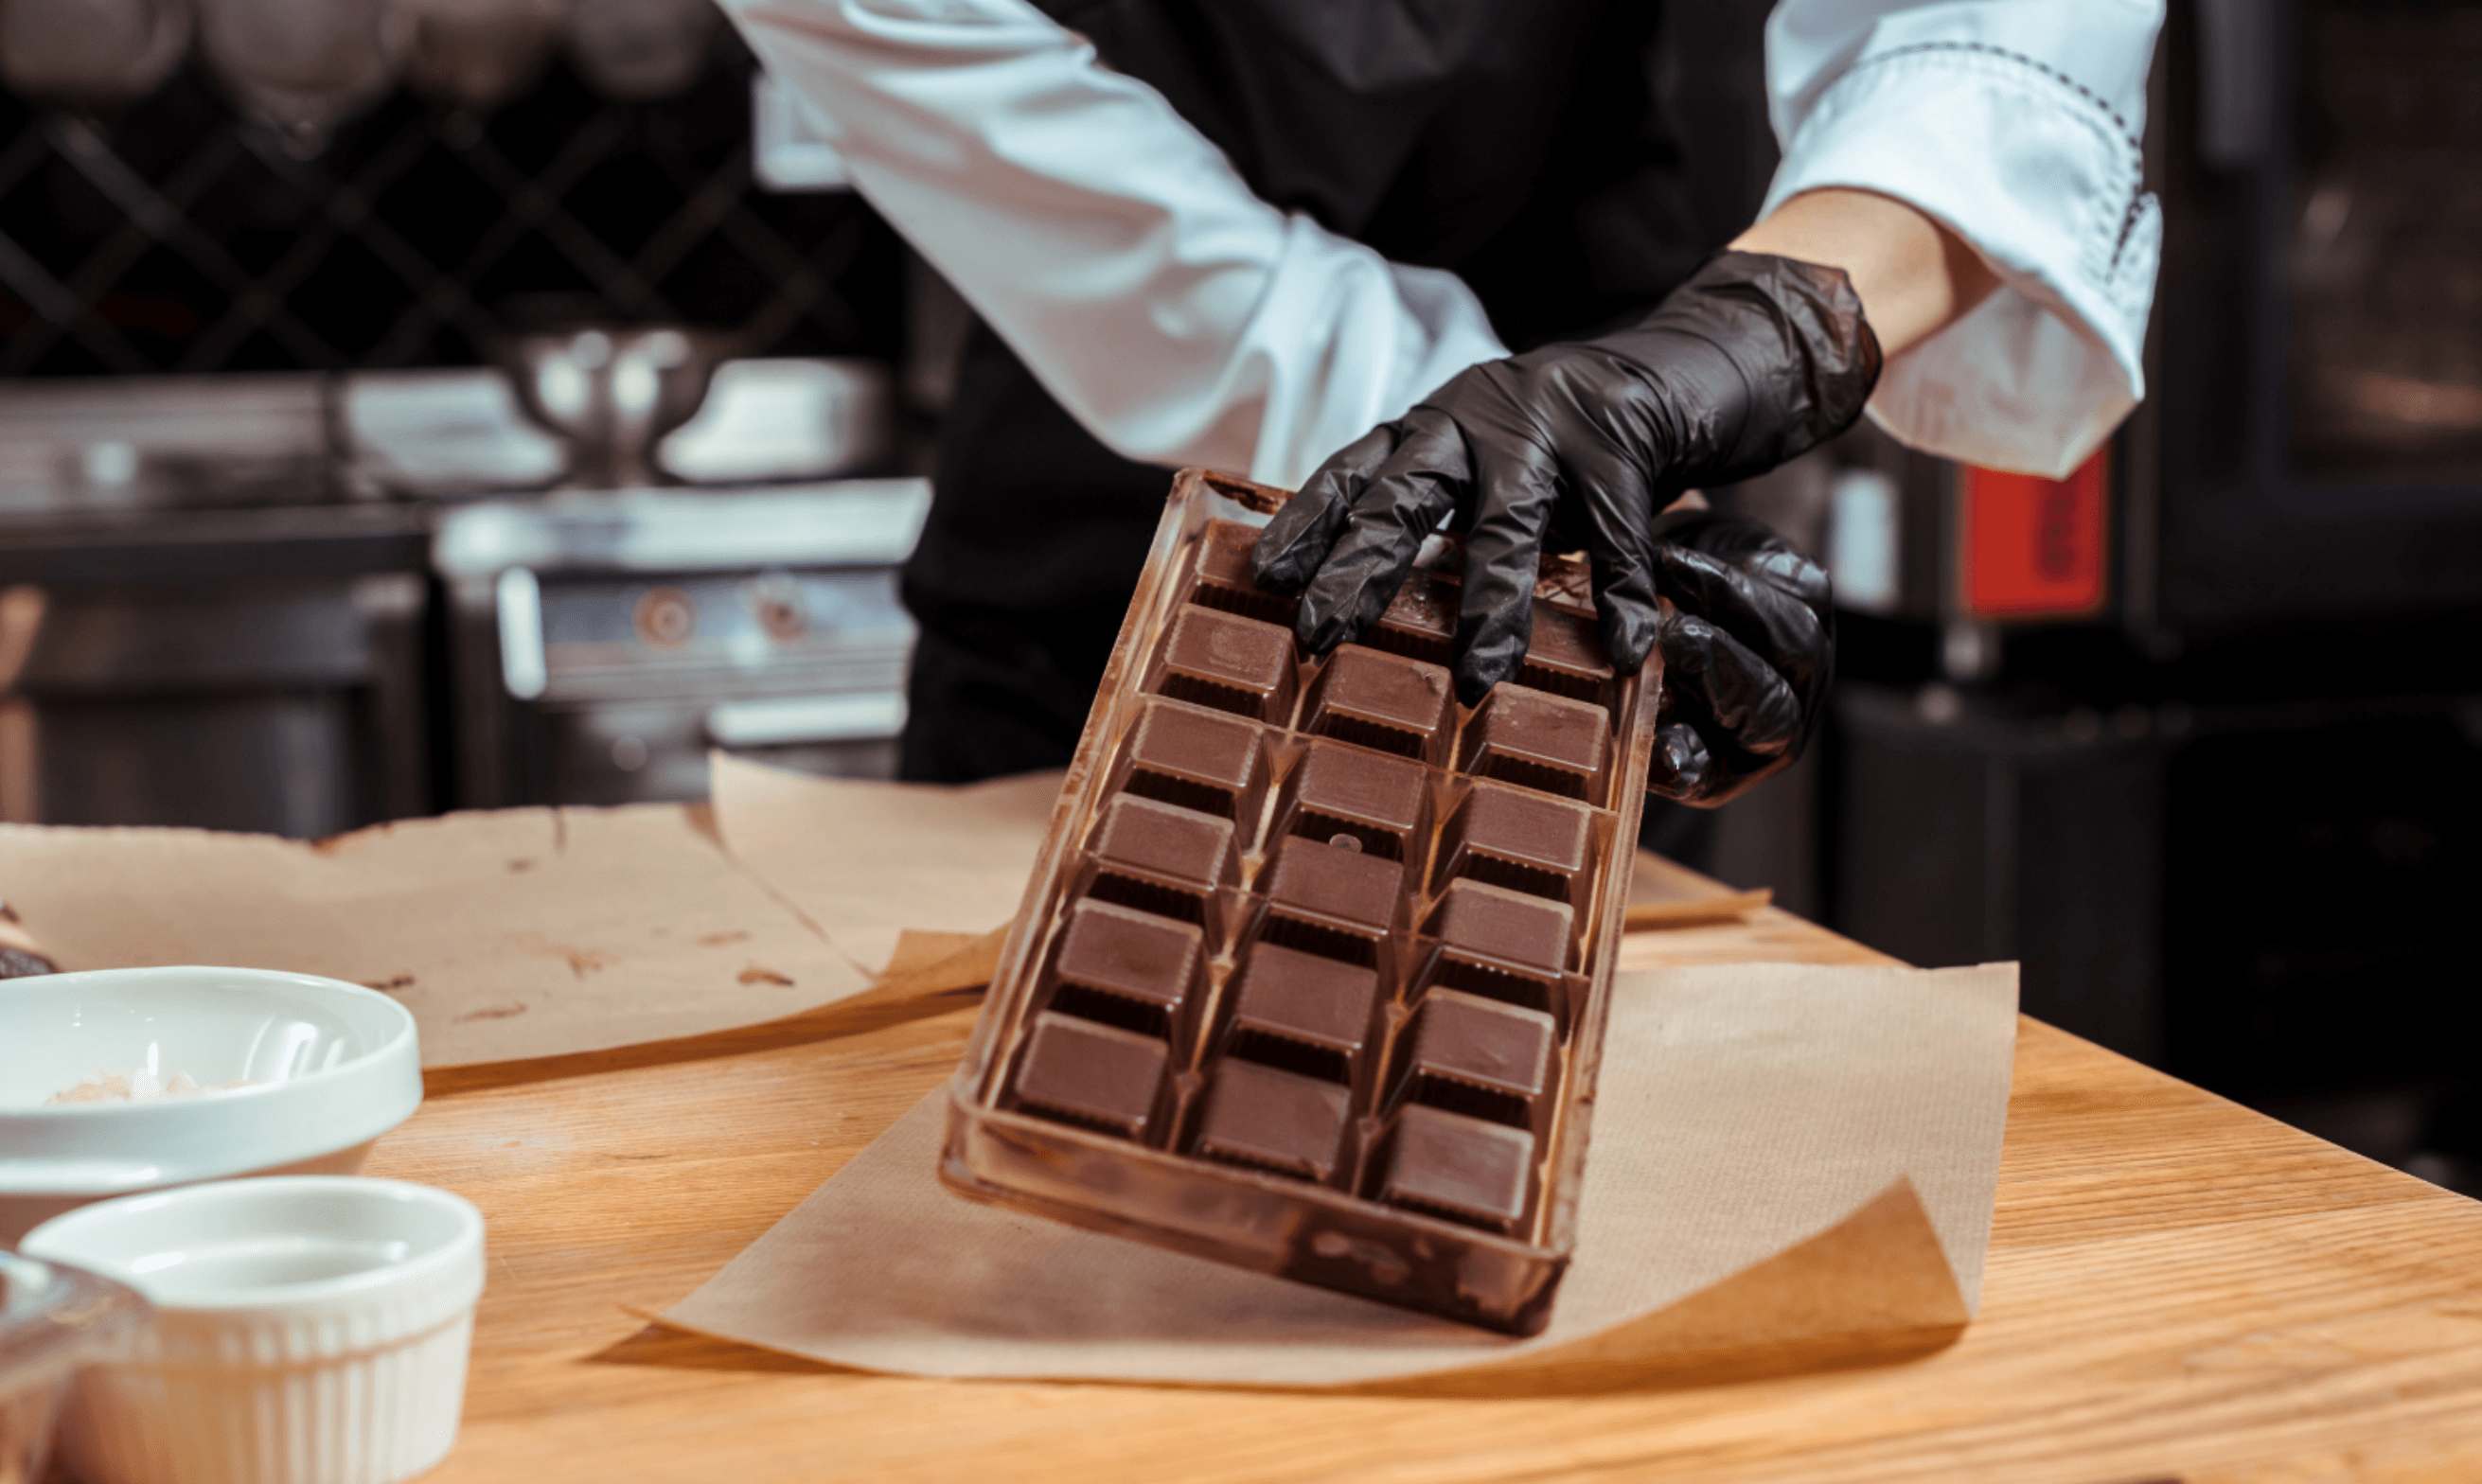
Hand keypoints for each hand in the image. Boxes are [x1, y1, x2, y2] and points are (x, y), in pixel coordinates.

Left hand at [1250, 249, 1878, 804]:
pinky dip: (1622, 593)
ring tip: (1481, 676)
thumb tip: (1376, 617)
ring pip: (1506, 520)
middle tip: (1321, 635)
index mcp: (1429, 428)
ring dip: (1492, 602)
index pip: (1350, 474)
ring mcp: (1547, 429)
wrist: (1675, 367)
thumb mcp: (1481, 471)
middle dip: (1360, 568)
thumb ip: (1439, 523)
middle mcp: (1473, 420)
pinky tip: (1623, 649)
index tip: (1264, 580)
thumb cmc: (1561, 445)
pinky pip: (1619, 531)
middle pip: (1403, 497)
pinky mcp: (1621, 445)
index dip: (1305, 525)